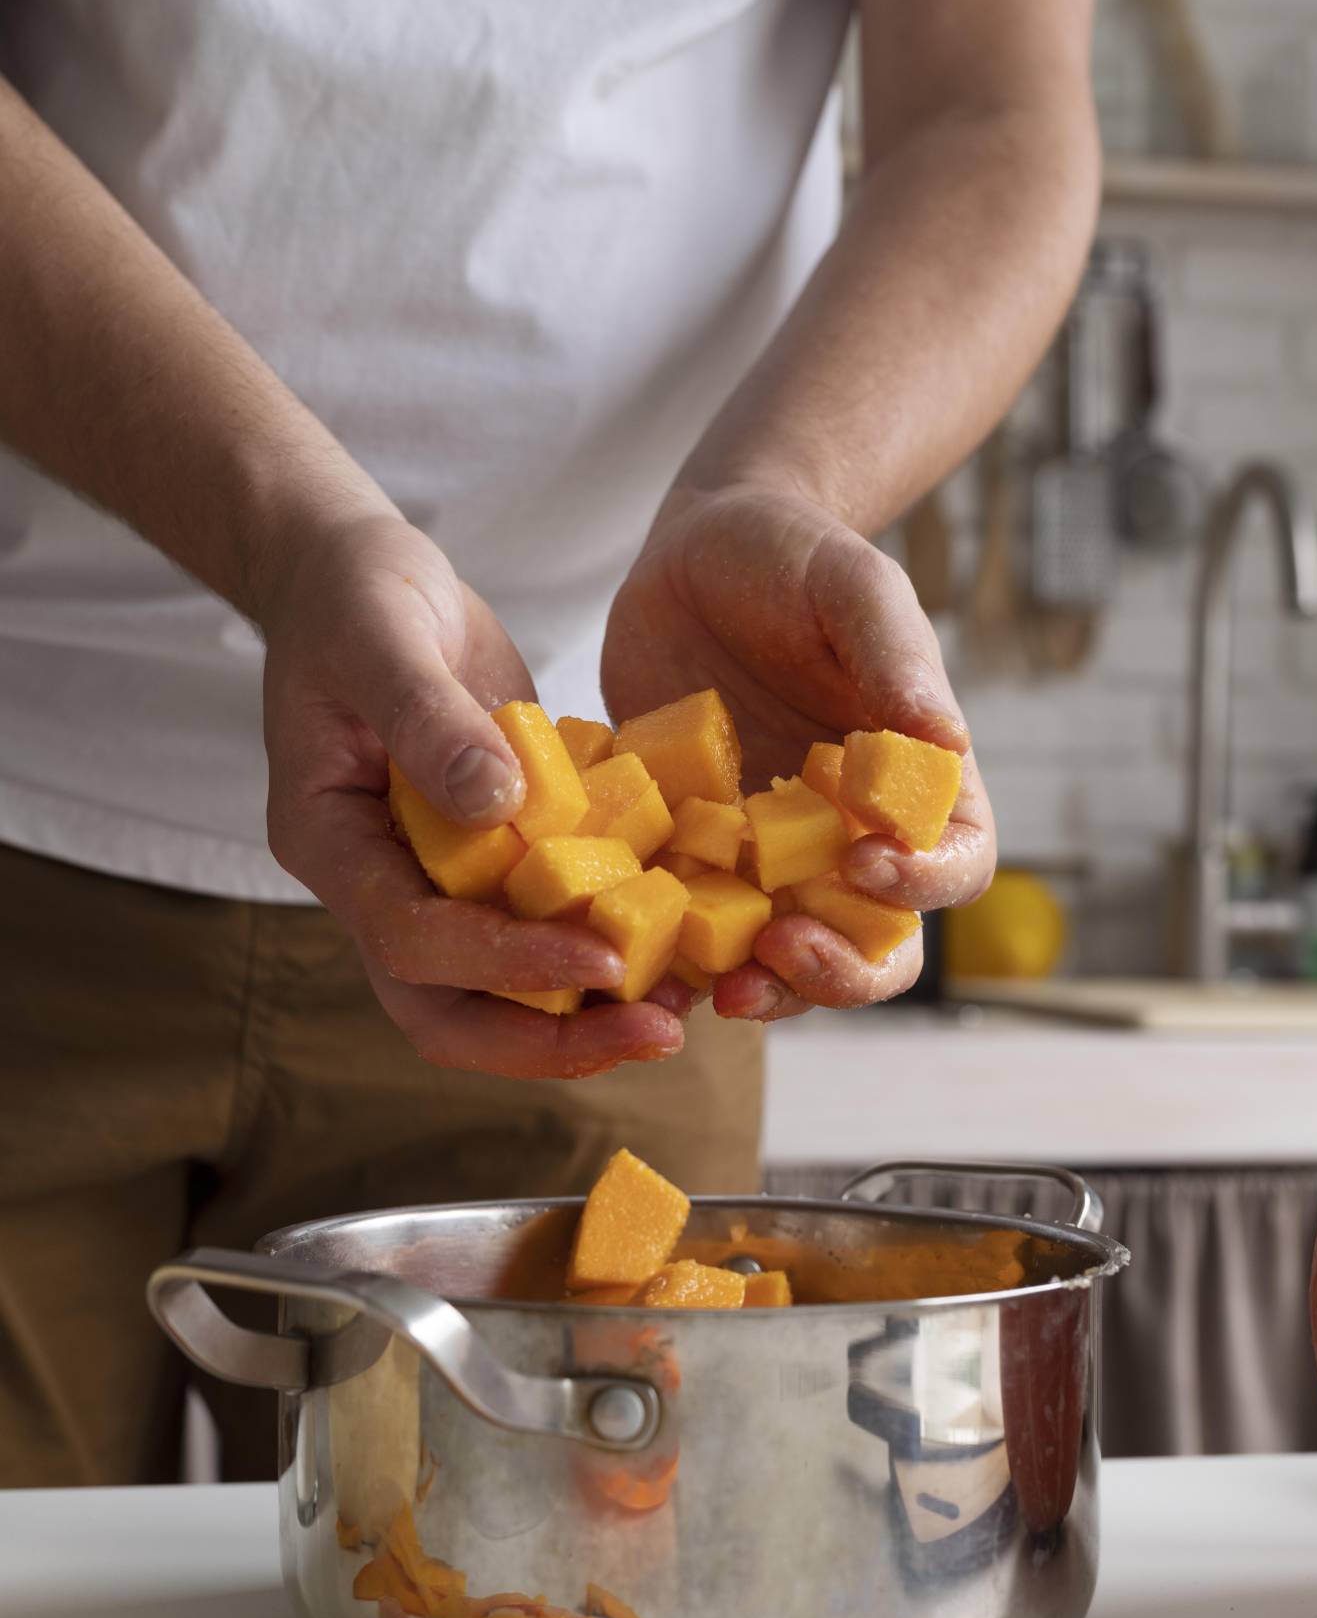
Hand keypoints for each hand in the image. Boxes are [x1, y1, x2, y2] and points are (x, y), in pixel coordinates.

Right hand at [262, 512, 685, 1076]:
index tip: (600, 957)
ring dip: (587, 1014)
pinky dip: (608, 945)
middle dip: (550, 1039)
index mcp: (330, 842)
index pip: (408, 939)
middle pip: (449, 1011)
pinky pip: (546, 927)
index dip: (503, 962)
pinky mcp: (494, 861)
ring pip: (500, 993)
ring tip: (685, 1006)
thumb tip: (498, 804)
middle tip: (657, 1033)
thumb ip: (429, 719)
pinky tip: (686, 942)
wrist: (363, 578)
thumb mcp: (384, 636)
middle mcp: (380, 884)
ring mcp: (436, 881)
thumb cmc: (356, 594)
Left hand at [602, 486, 994, 1019]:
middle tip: (779, 951)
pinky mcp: (695, 855)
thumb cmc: (793, 556)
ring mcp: (772, 857)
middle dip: (836, 971)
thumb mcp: (850, 585)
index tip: (866, 864)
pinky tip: (631, 957)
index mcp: (918, 783)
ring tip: (710, 987)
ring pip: (784, 957)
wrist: (695, 551)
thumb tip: (947, 738)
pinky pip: (691, 927)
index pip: (955, 861)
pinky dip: (672, 956)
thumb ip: (896, 655)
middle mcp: (852, 837)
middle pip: (876, 944)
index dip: (923, 883)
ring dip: (757, 986)